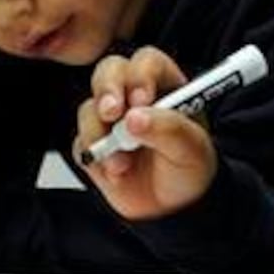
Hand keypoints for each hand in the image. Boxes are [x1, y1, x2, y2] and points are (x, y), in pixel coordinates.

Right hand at [74, 47, 217, 219]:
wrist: (173, 210)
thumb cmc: (189, 172)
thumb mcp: (192, 151)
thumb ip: (169, 129)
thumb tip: (136, 118)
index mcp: (165, 87)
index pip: (147, 63)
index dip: (141, 75)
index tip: (141, 100)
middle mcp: (134, 98)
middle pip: (110, 72)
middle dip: (107, 89)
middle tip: (111, 113)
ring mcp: (110, 120)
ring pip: (89, 107)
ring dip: (100, 134)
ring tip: (122, 164)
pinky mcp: (93, 145)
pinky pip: (80, 142)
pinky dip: (93, 156)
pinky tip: (115, 173)